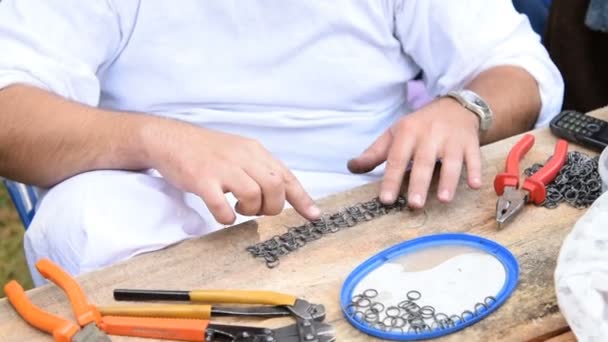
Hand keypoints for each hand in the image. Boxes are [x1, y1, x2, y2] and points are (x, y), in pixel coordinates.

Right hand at [140, 118, 320, 223]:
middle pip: (275, 186)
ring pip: (253, 195)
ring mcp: (222, 167)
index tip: (313, 216)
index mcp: (254, 151)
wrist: (169, 139)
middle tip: (258, 210)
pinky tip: (223, 214)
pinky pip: (221, 205)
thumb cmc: (206, 151)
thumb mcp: (239, 153)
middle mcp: (242, 157)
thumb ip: (259, 170)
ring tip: (239, 209)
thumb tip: (281, 193)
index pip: (286, 176)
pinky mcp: (202, 179)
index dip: (302, 198)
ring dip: (250, 211)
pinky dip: (226, 217)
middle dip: (272, 207)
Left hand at [347, 98, 482, 207]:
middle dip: (419, 183)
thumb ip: (374, 153)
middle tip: (415, 205)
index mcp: (407, 133)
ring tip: (444, 199)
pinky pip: (474, 157)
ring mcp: (452, 139)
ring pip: (451, 161)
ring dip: (448, 181)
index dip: (391, 180)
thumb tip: (351, 167)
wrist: (456, 107)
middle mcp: (430, 135)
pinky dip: (476, 171)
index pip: (397, 159)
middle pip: (424, 162)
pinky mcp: (471, 143)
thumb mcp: (394, 134)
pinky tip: (475, 185)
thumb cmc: (420, 126)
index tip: (386, 199)